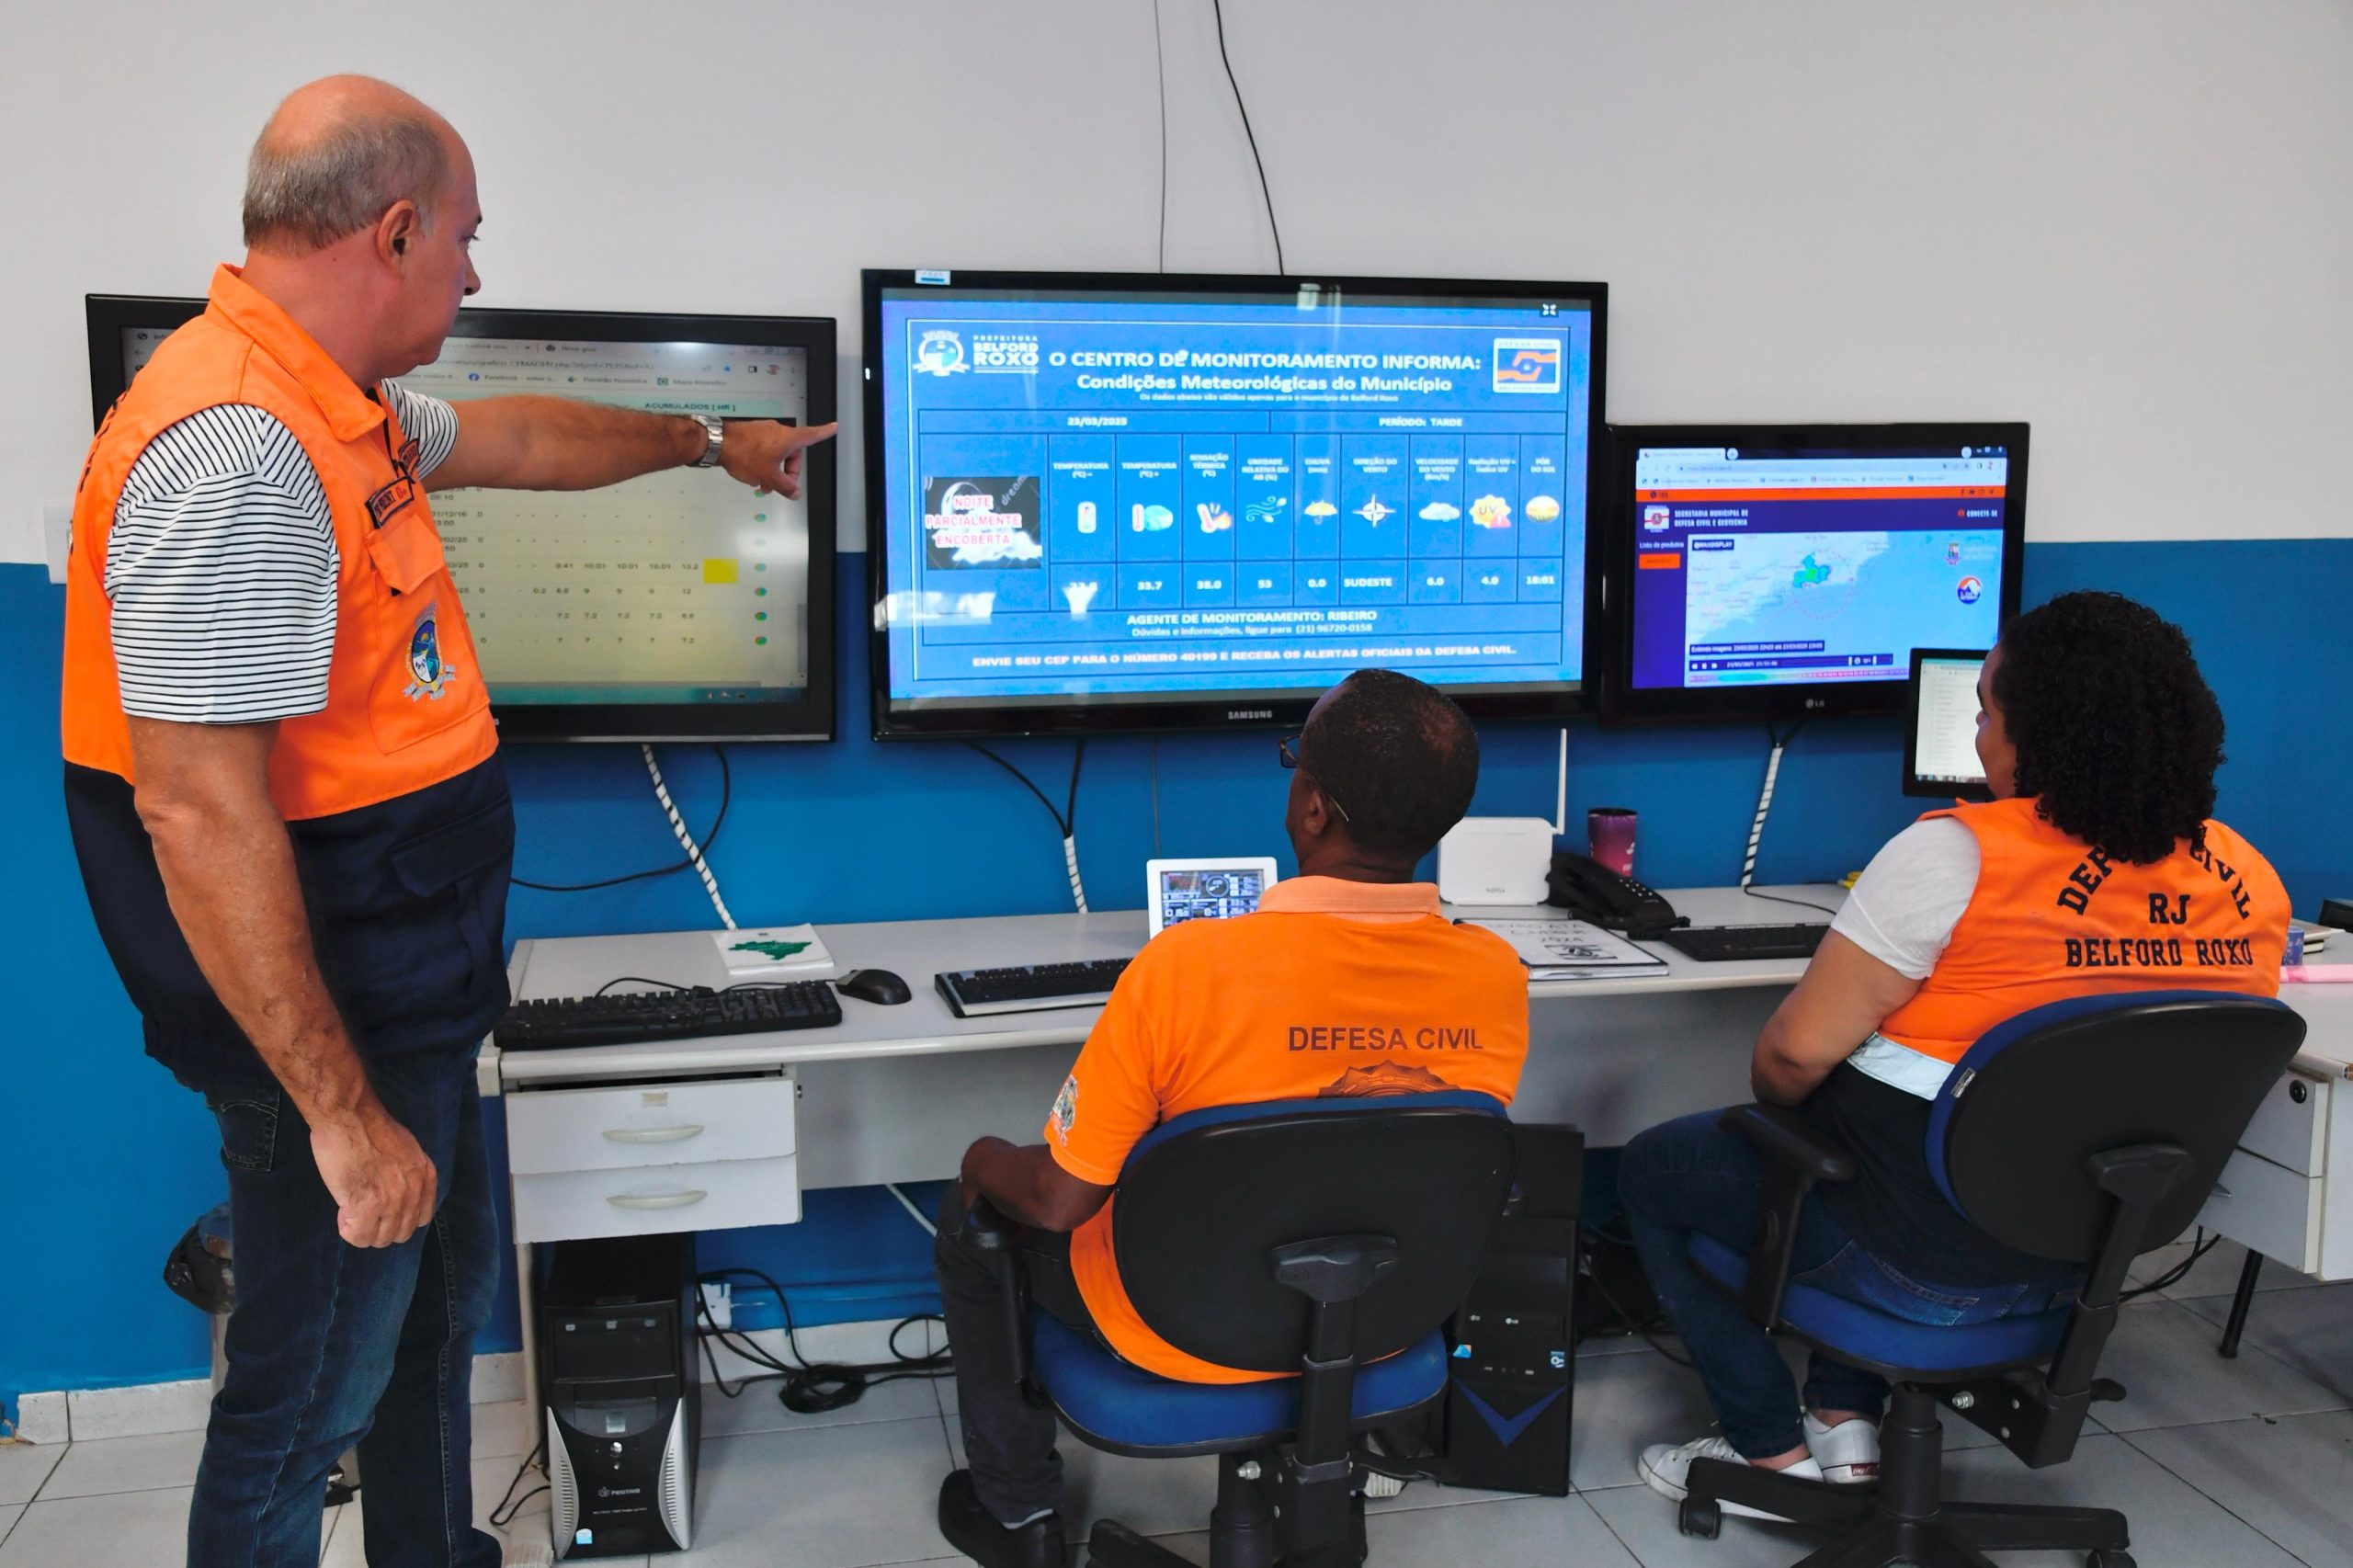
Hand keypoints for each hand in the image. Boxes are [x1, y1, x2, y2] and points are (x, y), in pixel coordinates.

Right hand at [312, 1104, 437, 1247]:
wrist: (350, 1117)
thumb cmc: (369, 1126)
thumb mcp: (406, 1149)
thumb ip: (407, 1174)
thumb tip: (395, 1191)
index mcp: (426, 1176)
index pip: (421, 1218)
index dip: (398, 1218)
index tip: (381, 1209)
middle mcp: (414, 1191)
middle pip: (401, 1233)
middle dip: (379, 1227)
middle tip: (361, 1210)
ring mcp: (392, 1201)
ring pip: (380, 1239)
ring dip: (362, 1229)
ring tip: (349, 1207)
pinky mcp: (367, 1206)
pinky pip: (359, 1237)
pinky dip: (348, 1230)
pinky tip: (342, 1211)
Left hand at [720, 420, 837, 499]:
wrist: (717, 443)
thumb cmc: (745, 455)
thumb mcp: (768, 476)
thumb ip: (785, 486)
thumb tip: (795, 493)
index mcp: (788, 438)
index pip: (812, 435)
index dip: (825, 432)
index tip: (834, 426)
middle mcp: (778, 431)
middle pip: (792, 452)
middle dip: (788, 471)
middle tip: (778, 486)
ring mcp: (764, 431)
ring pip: (777, 452)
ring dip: (774, 469)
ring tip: (763, 484)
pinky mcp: (752, 433)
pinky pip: (765, 448)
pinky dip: (764, 461)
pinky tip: (753, 473)